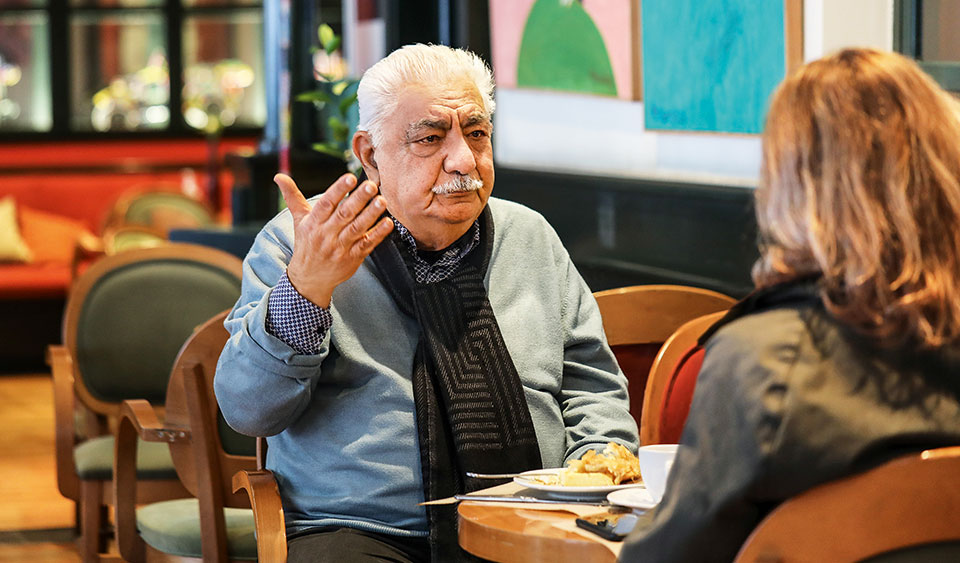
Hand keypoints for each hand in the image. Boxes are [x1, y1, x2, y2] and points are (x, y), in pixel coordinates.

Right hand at [275, 172, 393, 306]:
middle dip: (358, 199)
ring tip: (382, 201)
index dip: (338, 189)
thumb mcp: (299, 220)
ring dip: (371, 214)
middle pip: (344, 214)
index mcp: (314, 222)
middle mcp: (326, 234)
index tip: (350, 177)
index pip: (326, 203)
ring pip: (357, 228)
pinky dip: (378, 234)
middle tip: (371, 185)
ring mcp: (340, 247)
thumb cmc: (306, 244)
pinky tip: (388, 223)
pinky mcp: (352, 258)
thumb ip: (292, 197)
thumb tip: (279, 176)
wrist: (309, 278)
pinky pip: (366, 245)